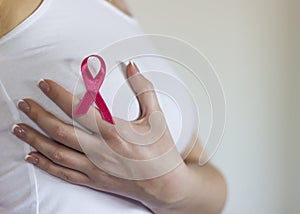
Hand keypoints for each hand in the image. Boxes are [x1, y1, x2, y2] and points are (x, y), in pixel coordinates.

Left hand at [12, 62, 195, 212]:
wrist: (165, 184)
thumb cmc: (161, 150)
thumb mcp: (156, 117)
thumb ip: (144, 89)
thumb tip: (132, 66)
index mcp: (116, 132)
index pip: (79, 109)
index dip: (58, 95)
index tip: (45, 84)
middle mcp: (101, 150)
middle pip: (60, 131)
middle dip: (38, 115)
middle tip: (25, 103)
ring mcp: (95, 167)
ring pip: (56, 153)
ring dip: (34, 139)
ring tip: (19, 127)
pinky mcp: (94, 180)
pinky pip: (63, 173)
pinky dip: (45, 164)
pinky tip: (32, 156)